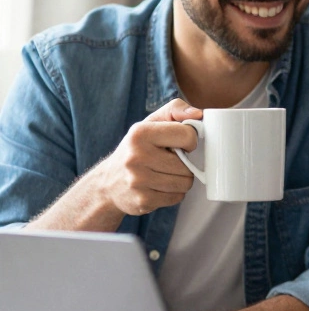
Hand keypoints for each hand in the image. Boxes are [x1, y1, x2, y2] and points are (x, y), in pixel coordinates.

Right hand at [89, 99, 201, 215]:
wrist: (108, 183)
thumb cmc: (137, 149)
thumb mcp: (150, 123)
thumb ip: (175, 110)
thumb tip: (198, 114)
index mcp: (140, 133)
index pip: (188, 136)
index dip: (189, 141)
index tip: (180, 143)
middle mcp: (136, 157)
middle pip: (187, 165)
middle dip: (184, 165)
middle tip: (168, 162)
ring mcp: (138, 181)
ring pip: (185, 183)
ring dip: (180, 180)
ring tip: (164, 174)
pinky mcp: (143, 201)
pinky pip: (177, 197)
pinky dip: (173, 193)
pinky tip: (158, 187)